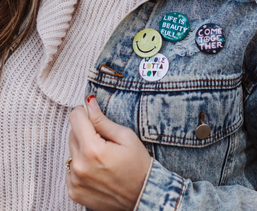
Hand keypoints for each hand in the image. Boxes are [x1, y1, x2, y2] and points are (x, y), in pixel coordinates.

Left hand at [66, 95, 150, 210]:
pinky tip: (97, 168)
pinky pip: (70, 168)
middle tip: (104, 138)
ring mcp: (74, 181)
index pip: (75, 118)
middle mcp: (79, 166)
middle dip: (85, 130)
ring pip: (71, 150)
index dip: (83, 111)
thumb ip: (102, 120)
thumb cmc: (138, 164)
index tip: (92, 113)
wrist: (143, 195)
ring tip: (102, 155)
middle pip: (72, 133)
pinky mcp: (74, 191)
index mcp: (92, 149)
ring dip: (82, 148)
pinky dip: (81, 164)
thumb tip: (89, 102)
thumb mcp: (125, 136)